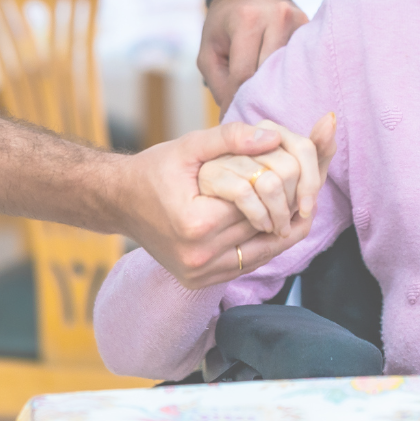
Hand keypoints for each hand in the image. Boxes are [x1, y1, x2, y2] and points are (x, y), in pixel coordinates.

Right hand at [115, 115, 338, 289]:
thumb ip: (231, 137)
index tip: (289, 165)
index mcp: (197, 223)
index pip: (259, 201)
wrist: (120, 201)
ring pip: (262, 251)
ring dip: (280, 227)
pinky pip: (247, 265)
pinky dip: (263, 245)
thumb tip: (273, 137)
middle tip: (299, 183)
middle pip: (263, 227)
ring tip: (291, 202)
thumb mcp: (190, 145)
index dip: (278, 181)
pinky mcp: (201, 283)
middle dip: (283, 203)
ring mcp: (200, 275)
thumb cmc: (154, 170)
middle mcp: (199, 257)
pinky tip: (272, 223)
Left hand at [198, 0, 308, 107]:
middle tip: (252, 118)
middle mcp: (278, 16)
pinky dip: (290, 78)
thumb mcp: (208, 53)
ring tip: (267, 106)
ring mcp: (299, 21)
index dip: (238, 101)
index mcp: (248, 20)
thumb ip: (220, 85)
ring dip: (277, 90)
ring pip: (289, 71)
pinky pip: (300, 62)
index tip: (233, 118)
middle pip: (271, 73)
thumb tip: (235, 118)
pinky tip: (282, 90)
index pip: (245, 73)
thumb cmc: (223, 24)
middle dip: (259, 98)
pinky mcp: (309, 28)